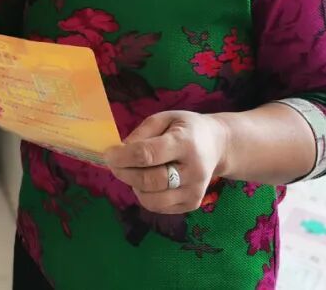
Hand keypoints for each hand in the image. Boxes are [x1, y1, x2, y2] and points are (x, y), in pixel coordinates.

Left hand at [103, 111, 229, 213]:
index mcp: (185, 143)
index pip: (148, 155)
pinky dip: (145, 195)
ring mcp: (195, 191)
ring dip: (134, 186)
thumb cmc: (186, 129)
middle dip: (124, 173)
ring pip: (152, 200)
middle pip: (149, 181)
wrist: (217, 146)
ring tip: (134, 172)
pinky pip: (158, 207)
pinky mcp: (192, 204)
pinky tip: (149, 181)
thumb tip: (121, 150)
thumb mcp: (165, 118)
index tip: (108, 154)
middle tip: (113, 164)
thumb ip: (142, 133)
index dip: (123, 157)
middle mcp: (193, 171)